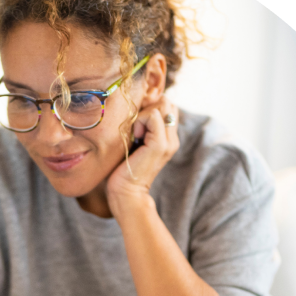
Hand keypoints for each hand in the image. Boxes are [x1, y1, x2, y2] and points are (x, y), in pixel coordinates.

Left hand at [105, 97, 179, 216]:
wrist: (125, 193)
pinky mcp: (160, 144)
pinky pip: (153, 115)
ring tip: (135, 134)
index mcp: (167, 137)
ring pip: (162, 104)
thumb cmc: (123, 169)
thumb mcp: (134, 142)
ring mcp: (168, 141)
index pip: (166, 105)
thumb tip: (136, 106)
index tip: (136, 125)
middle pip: (167, 102)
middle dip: (148, 107)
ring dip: (143, 113)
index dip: (149, 107)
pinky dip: (140, 121)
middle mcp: (172, 138)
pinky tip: (134, 137)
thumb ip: (140, 126)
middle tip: (135, 127)